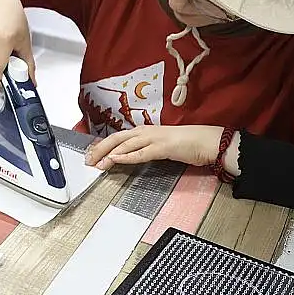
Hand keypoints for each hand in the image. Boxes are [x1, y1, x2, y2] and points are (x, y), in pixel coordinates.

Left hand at [85, 124, 225, 170]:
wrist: (206, 141)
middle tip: (88, 160)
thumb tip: (128, 156)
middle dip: (100, 149)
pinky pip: (141, 152)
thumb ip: (144, 148)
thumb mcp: (159, 145)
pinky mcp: (162, 147)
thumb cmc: (185, 143)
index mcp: (143, 131)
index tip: (90, 154)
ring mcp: (153, 138)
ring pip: (125, 145)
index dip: (102, 145)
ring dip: (110, 154)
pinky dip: (128, 156)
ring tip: (99, 163)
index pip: (117, 137)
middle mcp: (145, 132)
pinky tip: (117, 159)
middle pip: (116, 138)